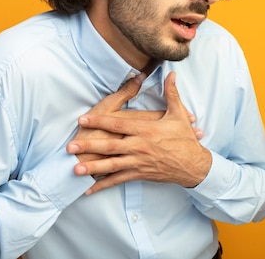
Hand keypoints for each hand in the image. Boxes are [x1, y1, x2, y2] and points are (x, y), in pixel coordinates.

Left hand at [67, 72, 211, 193]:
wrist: (194, 166)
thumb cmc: (184, 140)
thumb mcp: (178, 114)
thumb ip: (171, 94)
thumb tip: (170, 74)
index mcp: (145, 130)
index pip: (117, 124)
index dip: (99, 121)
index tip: (82, 119)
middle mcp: (139, 147)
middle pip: (110, 146)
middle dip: (89, 146)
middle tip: (71, 146)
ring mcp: (138, 163)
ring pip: (111, 166)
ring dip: (92, 168)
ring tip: (75, 169)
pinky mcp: (139, 174)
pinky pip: (118, 180)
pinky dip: (103, 185)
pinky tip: (89, 190)